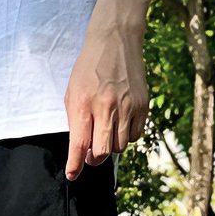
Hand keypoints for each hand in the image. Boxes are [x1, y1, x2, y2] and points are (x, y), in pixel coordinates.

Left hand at [64, 18, 148, 180]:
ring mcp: (127, 107)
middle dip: (94, 159)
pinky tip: (120, 122)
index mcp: (83, 103)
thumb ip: (76, 121)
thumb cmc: (88, 68)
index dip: (74, 164)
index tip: (72, 175)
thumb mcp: (73, 92)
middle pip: (102, 152)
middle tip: (90, 154)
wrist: (115, 40)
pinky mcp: (142, 105)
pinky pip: (135, 135)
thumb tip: (81, 150)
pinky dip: (126, 136)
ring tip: (106, 129)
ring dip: (110, 145)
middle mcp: (106, 107)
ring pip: (120, 146)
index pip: (78, 143)